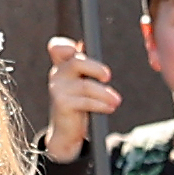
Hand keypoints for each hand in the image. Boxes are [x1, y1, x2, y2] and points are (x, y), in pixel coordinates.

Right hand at [42, 36, 118, 159]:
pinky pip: (86, 101)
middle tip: (108, 77)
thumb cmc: (77, 102)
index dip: (65, 45)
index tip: (77, 48)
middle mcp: (57, 74)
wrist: (66, 130)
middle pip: (77, 62)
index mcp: (62, 66)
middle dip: (96, 68)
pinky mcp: (62, 104)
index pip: (57, 48)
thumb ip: (82, 65)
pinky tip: (109, 107)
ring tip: (116, 101)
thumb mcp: (79, 81)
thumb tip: (83, 44)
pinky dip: (101, 104)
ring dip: (105, 94)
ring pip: (86, 86)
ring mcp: (58, 89)